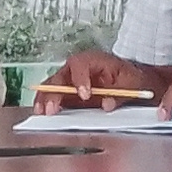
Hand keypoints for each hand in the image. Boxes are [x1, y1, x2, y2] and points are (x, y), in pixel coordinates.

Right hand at [35, 48, 155, 101]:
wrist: (129, 79)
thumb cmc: (128, 76)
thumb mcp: (130, 83)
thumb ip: (119, 94)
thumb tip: (107, 104)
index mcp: (93, 60)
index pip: (80, 64)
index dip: (80, 79)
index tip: (84, 95)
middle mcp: (77, 68)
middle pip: (60, 76)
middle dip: (55, 92)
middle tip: (53, 108)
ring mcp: (70, 79)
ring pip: (52, 85)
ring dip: (46, 98)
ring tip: (42, 111)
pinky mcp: (67, 92)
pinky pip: (52, 95)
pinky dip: (45, 103)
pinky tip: (41, 111)